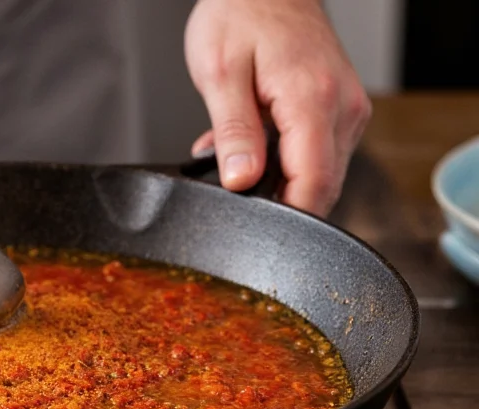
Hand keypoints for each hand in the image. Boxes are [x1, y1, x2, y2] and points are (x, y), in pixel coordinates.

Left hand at [184, 0, 370, 215]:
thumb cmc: (240, 16)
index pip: (313, 184)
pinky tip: (258, 146)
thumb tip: (241, 181)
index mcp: (312, 100)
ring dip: (280, 180)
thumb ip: (233, 132)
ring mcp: (347, 110)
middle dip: (278, 200)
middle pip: (321, 187)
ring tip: (241, 155)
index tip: (255, 229)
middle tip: (235, 186)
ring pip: (321, 175)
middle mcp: (342, 107)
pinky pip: (320, 155)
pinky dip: (288, 162)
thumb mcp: (220, 73)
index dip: (286, 218)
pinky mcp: (342, 111)